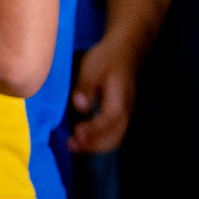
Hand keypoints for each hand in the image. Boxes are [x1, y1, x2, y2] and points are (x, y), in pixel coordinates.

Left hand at [67, 37, 137, 152]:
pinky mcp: (121, 115)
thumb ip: (86, 88)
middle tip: (71, 145)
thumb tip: (80, 106)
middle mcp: (126, 111)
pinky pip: (113, 134)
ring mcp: (126, 115)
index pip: (109, 120)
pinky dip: (99, 141)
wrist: (124, 52)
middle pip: (114, 137)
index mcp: (120, 99)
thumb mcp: (91, 68)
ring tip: (73, 146)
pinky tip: (82, 139)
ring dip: (95, 146)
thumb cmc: (106, 59)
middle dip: (93, 145)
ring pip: (115, 138)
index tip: (77, 133)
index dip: (94, 130)